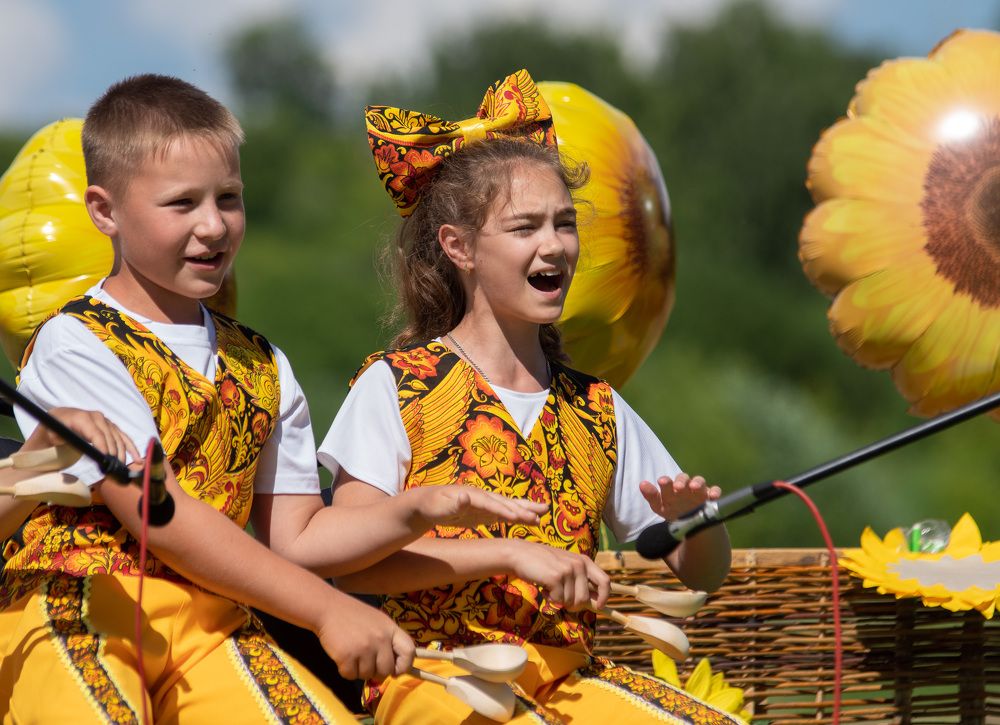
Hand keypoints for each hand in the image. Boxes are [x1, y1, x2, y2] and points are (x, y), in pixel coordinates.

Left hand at [22, 407, 139, 462]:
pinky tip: (138, 458)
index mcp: (82, 417)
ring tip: (122, 467)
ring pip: (118, 437)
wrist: (56, 420)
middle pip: (110, 437)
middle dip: (113, 453)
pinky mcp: (110, 426)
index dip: (103, 447)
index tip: (107, 461)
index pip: (96, 433)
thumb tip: (76, 459)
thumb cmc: (52, 431)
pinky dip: (131, 447)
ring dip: (123, 453)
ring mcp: (105, 420)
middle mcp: (96, 416)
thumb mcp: (53, 437)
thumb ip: (63, 445)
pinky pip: (123, 436)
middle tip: (113, 469)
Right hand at [316, 593, 414, 679]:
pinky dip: (345, 670)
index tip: (396, 670)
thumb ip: (388, 641)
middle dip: (377, 671)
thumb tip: (395, 669)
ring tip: (353, 654)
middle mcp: (380, 639)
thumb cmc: (353, 615)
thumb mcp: (378, 622)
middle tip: (367, 662)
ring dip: (359, 670)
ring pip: (368, 675)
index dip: (405, 665)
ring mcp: (364, 648)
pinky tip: (342, 657)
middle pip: (387, 670)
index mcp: (390, 629)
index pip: (409, 652)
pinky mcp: (347, 656)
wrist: (328, 608)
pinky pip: (350, 676)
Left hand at [409, 485, 546, 529]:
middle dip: (523, 507)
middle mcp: (481, 497)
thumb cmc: (429, 505)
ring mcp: (483, 504)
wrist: (425, 503)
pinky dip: (516, 517)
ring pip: (508, 506)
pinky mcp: (483, 512)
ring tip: (543, 513)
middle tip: (543, 511)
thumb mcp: (437, 506)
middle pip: (505, 502)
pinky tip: (528, 520)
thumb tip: (465, 496)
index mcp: (471, 495)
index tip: (520, 517)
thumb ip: (452, 503)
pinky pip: (503, 514)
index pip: (491, 503)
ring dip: (525, 510)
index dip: (505, 510)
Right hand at [504, 539, 609, 609]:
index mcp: (584, 561)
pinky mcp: (556, 578)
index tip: (599, 607)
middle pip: (585, 599)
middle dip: (573, 604)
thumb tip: (595, 603)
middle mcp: (579, 565)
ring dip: (559, 600)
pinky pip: (559, 601)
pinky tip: (544, 587)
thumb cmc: (543, 564)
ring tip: (550, 587)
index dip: (604, 597)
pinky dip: (550, 599)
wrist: (520, 555)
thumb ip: (580, 580)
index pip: (605, 581)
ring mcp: (568, 570)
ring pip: (571, 602)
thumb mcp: (566, 566)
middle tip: (560, 596)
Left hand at [639, 472, 721, 520]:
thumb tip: (641, 484)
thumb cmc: (671, 509)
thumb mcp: (660, 506)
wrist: (690, 521)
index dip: (665, 482)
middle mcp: (685, 486)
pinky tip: (713, 497)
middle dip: (681, 481)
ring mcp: (698, 490)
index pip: (668, 481)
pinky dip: (714, 492)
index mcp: (671, 487)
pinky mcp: (710, 496)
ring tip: (695, 487)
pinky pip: (714, 491)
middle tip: (678, 487)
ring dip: (697, 482)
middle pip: (683, 478)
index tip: (662, 482)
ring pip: (699, 481)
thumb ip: (651, 495)